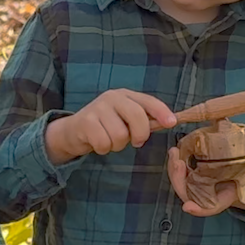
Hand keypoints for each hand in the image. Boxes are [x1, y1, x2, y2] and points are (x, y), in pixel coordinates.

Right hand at [45, 90, 176, 163]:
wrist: (72, 131)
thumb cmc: (104, 127)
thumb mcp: (124, 120)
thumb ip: (144, 120)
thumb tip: (169, 121)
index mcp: (125, 95)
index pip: (148, 101)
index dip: (161, 112)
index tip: (172, 123)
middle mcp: (112, 98)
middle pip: (137, 117)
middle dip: (140, 134)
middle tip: (136, 142)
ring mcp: (98, 108)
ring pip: (120, 135)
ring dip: (117, 145)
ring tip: (110, 141)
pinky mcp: (86, 122)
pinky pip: (104, 143)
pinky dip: (103, 149)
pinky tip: (98, 144)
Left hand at [167, 144, 244, 216]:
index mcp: (225, 197)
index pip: (210, 208)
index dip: (198, 209)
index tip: (187, 207)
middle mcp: (209, 193)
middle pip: (188, 193)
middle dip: (179, 180)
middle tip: (177, 163)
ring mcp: (201, 183)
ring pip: (182, 181)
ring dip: (175, 169)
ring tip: (174, 151)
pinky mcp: (197, 172)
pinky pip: (183, 170)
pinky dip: (178, 160)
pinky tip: (177, 148)